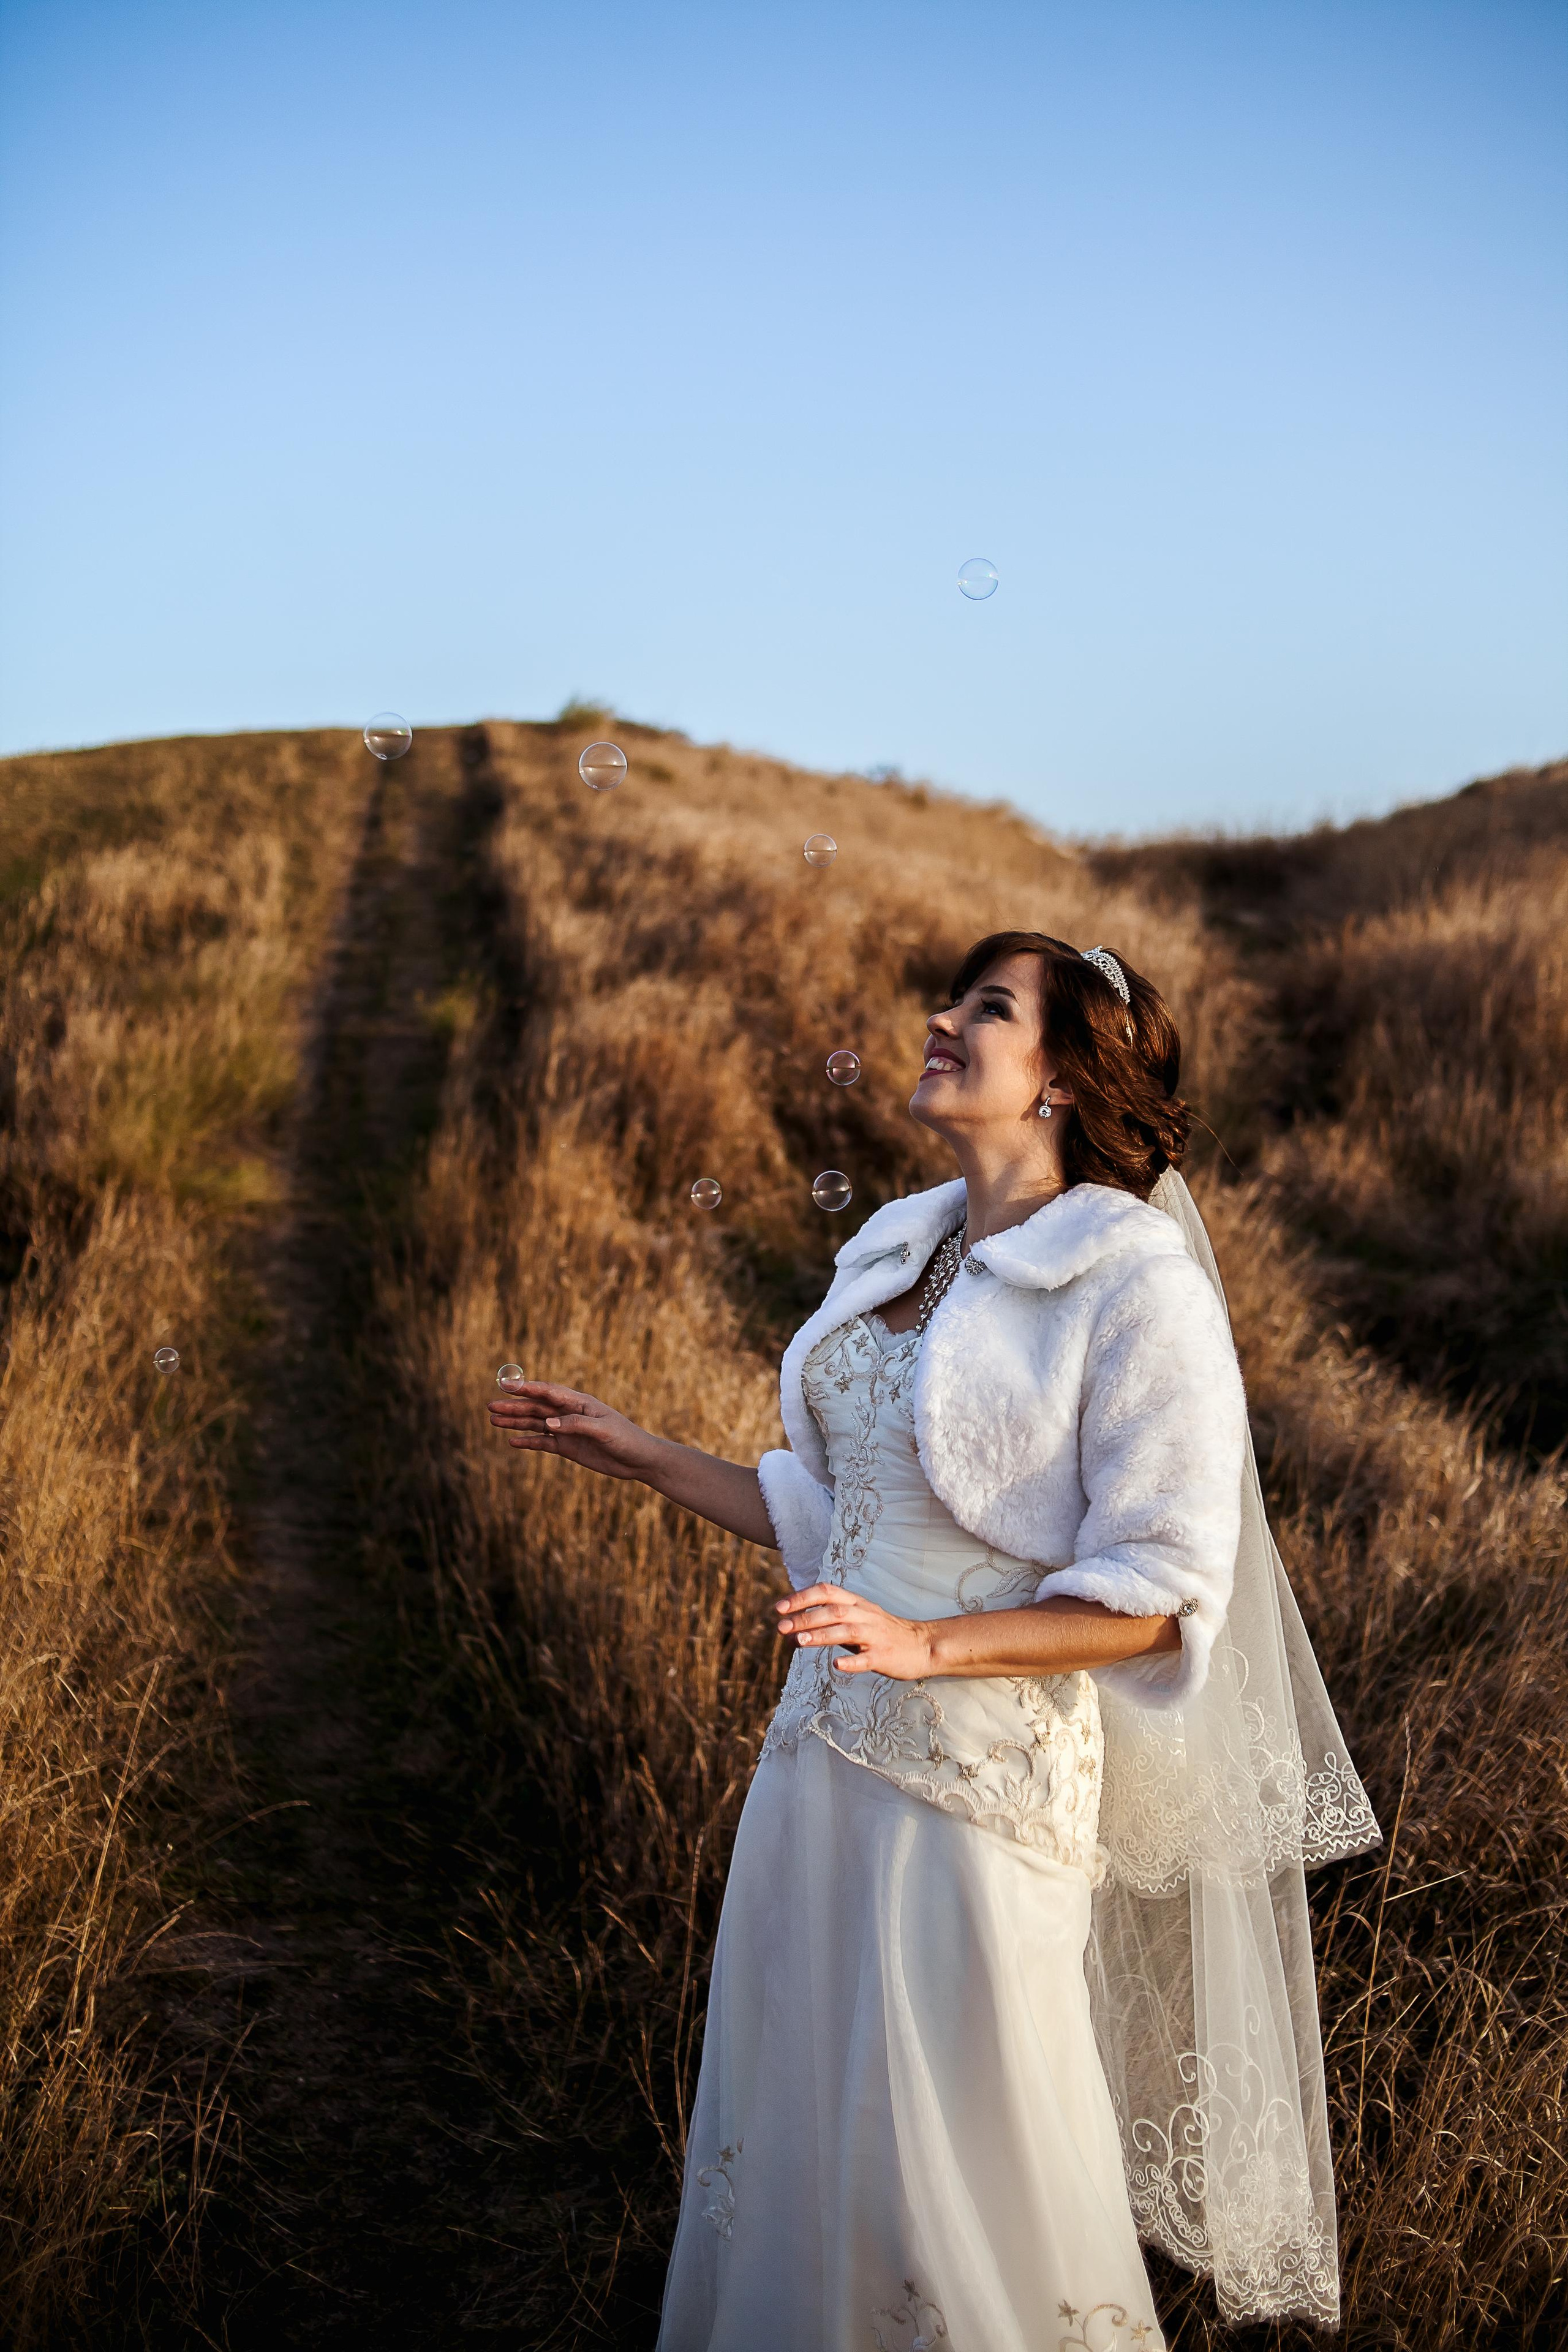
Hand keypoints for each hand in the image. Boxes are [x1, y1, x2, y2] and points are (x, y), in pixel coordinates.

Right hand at [486, 1380, 662, 1482]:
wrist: (639, 1460)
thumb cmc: (626, 1439)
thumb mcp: (603, 1430)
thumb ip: (576, 1425)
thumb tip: (548, 1424)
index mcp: (580, 1402)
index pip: (547, 1392)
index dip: (526, 1388)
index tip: (505, 1385)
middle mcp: (570, 1413)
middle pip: (536, 1408)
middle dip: (513, 1406)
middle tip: (490, 1406)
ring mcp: (567, 1430)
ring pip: (536, 1424)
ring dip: (515, 1422)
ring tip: (493, 1421)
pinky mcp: (568, 1447)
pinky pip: (543, 1443)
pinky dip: (527, 1442)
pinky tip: (512, 1441)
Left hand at [773, 1585, 935, 1680]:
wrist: (923, 1645)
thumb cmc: (883, 1634)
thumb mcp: (857, 1621)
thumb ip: (829, 1624)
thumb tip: (792, 1632)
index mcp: (857, 1604)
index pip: (826, 1592)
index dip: (802, 1597)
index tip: (780, 1608)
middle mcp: (865, 1616)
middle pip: (833, 1610)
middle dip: (805, 1617)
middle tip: (781, 1627)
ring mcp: (876, 1636)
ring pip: (846, 1631)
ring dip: (821, 1635)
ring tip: (798, 1641)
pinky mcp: (884, 1656)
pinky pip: (867, 1658)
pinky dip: (851, 1662)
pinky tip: (836, 1665)